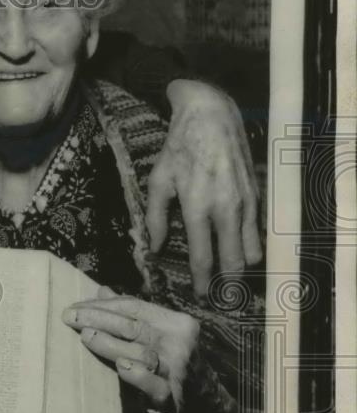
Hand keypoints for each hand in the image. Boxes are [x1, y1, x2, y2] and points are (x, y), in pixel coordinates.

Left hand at [63, 286, 199, 410]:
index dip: (102, 305)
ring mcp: (176, 370)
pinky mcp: (172, 396)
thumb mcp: (157, 330)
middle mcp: (179, 343)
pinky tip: (120, 366)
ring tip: (85, 336)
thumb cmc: (169, 357)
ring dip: (109, 343)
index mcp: (175, 321)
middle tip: (69, 317)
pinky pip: (153, 384)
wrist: (203, 399)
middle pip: (133, 325)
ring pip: (139, 352)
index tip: (74, 306)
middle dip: (98, 319)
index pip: (133, 306)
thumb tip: (101, 290)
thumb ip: (131, 312)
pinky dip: (136, 375)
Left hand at [148, 79, 261, 294]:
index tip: (200, 296)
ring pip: (252, 250)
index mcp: (198, 207)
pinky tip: (238, 249)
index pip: (202, 257)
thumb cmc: (179, 148)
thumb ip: (156, 217)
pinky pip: (258, 231)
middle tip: (219, 297)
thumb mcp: (158, 180)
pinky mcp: (257, 195)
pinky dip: (250, 245)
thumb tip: (155, 247)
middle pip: (234, 262)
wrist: (211, 115)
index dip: (202, 282)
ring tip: (230, 277)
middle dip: (227, 284)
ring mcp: (246, 202)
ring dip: (242, 267)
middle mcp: (226, 208)